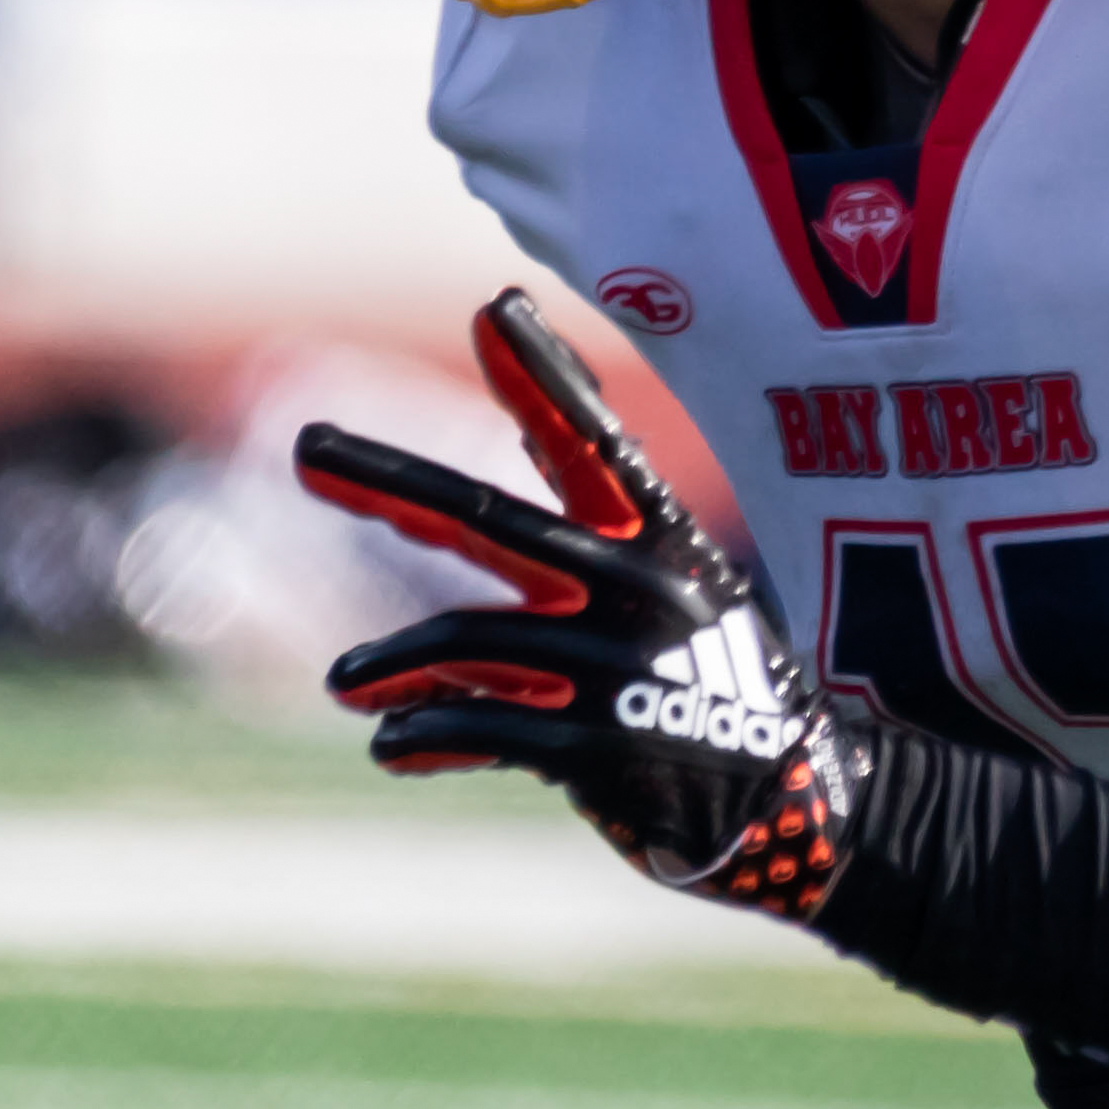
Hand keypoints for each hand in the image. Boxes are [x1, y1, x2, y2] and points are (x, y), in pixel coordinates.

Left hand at [306, 291, 862, 910]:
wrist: (802, 800)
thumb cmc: (721, 687)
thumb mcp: (679, 589)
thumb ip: (590, 534)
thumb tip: (505, 453)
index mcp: (664, 541)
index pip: (593, 439)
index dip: (542, 373)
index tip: (494, 308)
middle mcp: (639, 587)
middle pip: (486, 517)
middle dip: (388, 479)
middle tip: (306, 447)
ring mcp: (617, 665)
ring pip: (460, 640)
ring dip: (386, 665)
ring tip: (348, 682)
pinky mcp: (598, 745)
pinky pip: (473, 728)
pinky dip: (417, 735)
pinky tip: (395, 744)